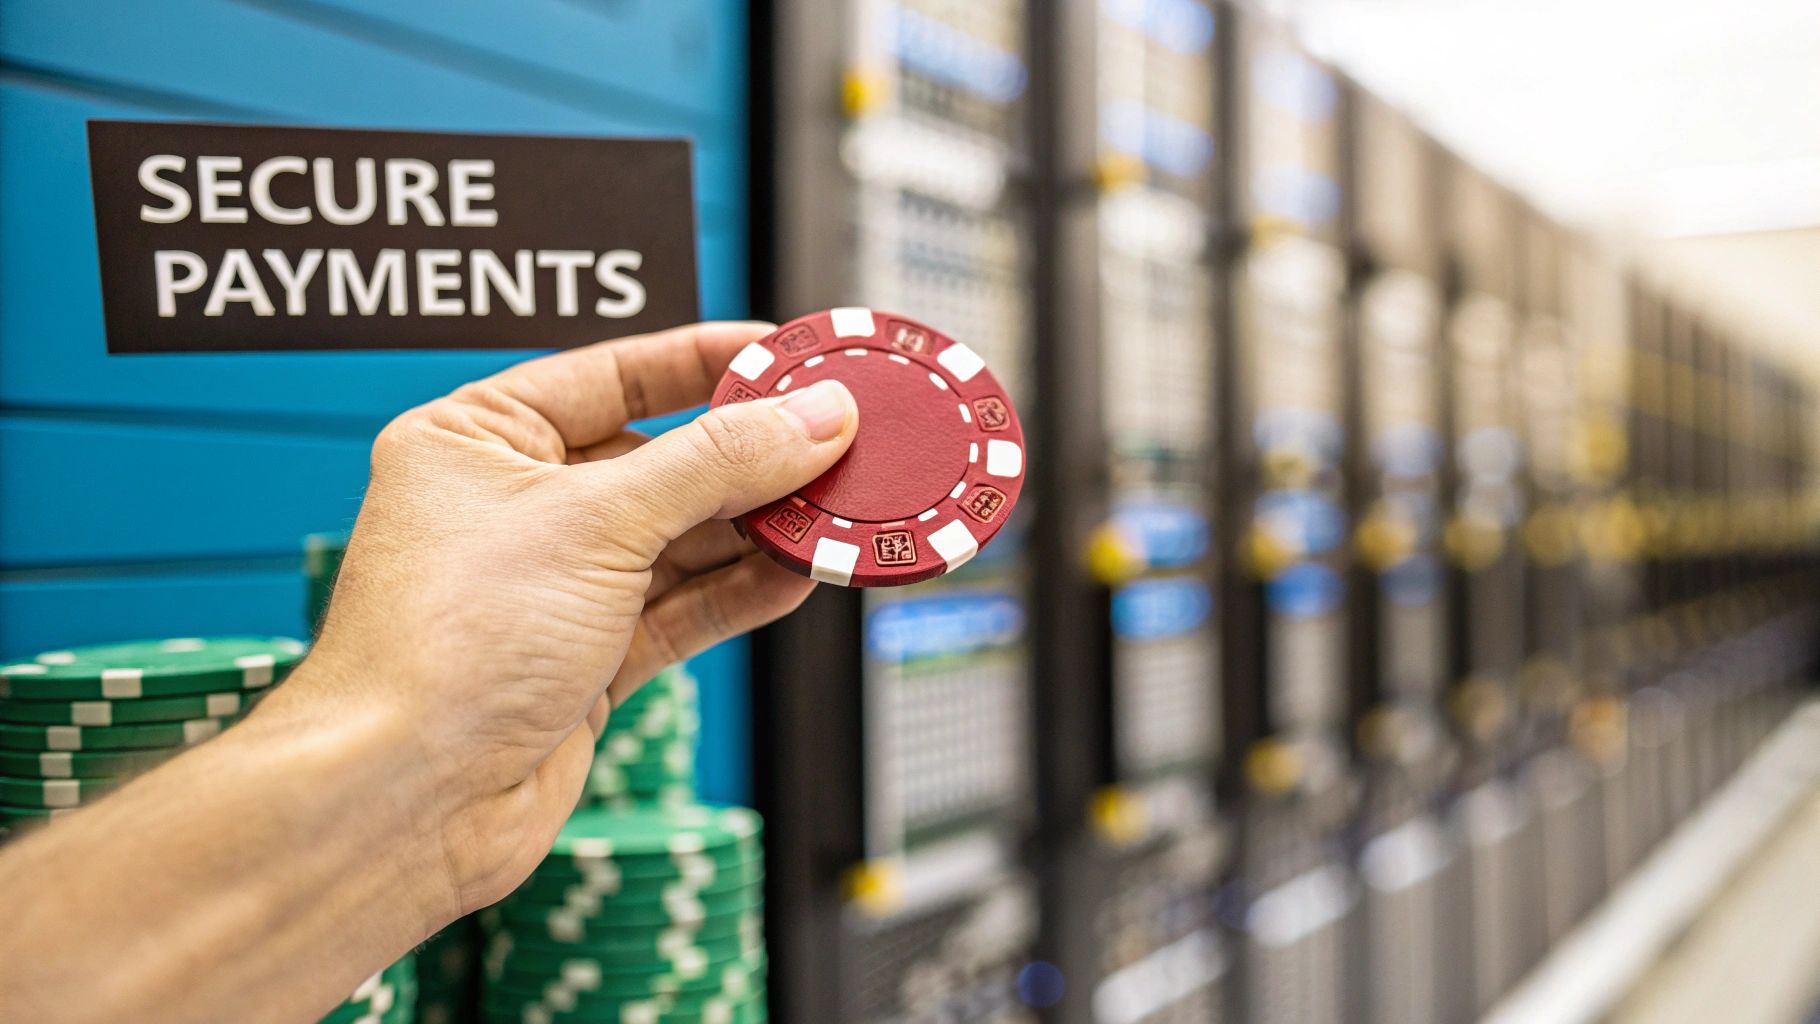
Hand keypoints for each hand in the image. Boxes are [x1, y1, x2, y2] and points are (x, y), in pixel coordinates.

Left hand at [287, 321, 856, 915]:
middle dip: (749, 456)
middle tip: (834, 441)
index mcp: (478, 439)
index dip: (706, 362)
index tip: (786, 356)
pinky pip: (683, 606)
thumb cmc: (442, 649)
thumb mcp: (595, 523)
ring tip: (831, 511)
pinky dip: (742, 590)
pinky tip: (796, 573)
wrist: (407, 801)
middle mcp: (514, 507)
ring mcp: (554, 586)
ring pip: (681, 538)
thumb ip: (714, 464)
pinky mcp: (588, 658)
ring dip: (756, 528)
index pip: (613, 374)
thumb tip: (807, 419)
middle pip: (661, 458)